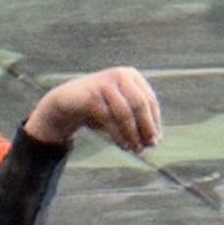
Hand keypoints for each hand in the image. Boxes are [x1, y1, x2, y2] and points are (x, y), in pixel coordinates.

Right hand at [22, 66, 161, 151]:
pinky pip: (109, 119)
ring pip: (125, 113)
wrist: (66, 103)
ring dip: (133, 134)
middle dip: (147, 127)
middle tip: (149, 146)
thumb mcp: (121, 111)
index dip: (154, 121)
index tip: (156, 140)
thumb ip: (138, 121)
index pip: (150, 100)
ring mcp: (105, 83)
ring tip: (136, 149)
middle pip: (140, 104)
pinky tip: (123, 145)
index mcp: (131, 76)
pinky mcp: (92, 95)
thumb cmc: (99, 107)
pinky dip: (118, 135)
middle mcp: (120, 75)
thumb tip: (156, 140)